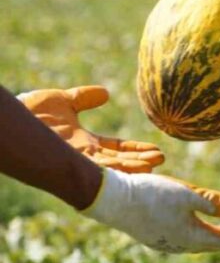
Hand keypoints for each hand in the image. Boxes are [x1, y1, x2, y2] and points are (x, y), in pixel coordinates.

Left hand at [18, 86, 164, 173]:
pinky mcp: (70, 160)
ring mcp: (76, 159)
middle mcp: (83, 154)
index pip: (116, 148)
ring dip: (132, 166)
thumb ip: (84, 98)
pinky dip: (114, 169)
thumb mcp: (64, 101)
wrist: (14, 118)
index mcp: (85, 142)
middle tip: (162, 160)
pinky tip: (128, 167)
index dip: (135, 149)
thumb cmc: (31, 111)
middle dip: (140, 161)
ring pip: (110, 167)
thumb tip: (106, 94)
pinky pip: (95, 168)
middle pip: (118, 160)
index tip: (156, 150)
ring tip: (154, 165)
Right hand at [85, 168, 219, 252]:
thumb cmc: (150, 195)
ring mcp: (166, 242)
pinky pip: (185, 237)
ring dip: (217, 234)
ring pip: (199, 241)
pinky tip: (199, 228)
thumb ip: (211, 203)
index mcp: (191, 237)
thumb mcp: (185, 194)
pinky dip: (200, 233)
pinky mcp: (155, 235)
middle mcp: (180, 244)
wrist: (110, 200)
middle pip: (214, 241)